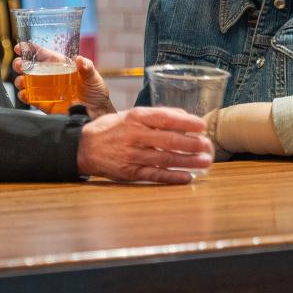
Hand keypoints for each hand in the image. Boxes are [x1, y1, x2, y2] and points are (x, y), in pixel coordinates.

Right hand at [15, 55, 114, 115]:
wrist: (97, 113)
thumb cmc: (96, 92)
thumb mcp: (94, 77)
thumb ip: (87, 68)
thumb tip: (80, 60)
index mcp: (61, 66)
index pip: (43, 54)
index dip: (30, 49)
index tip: (20, 47)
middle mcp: (51, 77)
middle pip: (31, 67)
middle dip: (21, 64)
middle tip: (19, 65)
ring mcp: (46, 91)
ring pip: (27, 82)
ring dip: (20, 80)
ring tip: (21, 81)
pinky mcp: (45, 104)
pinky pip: (31, 99)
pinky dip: (24, 96)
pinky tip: (24, 94)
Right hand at [77, 107, 212, 183]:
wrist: (85, 147)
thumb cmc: (112, 129)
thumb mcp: (130, 115)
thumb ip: (156, 116)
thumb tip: (184, 117)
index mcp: (135, 117)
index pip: (164, 118)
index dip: (186, 122)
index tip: (202, 126)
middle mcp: (134, 135)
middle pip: (168, 140)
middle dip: (191, 144)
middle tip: (208, 146)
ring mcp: (132, 156)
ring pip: (164, 159)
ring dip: (187, 161)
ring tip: (205, 162)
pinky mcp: (129, 173)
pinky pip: (154, 175)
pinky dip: (172, 177)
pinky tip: (187, 177)